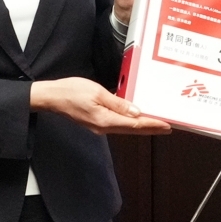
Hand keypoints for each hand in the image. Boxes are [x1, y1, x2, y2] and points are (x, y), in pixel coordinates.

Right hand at [30, 77, 171, 134]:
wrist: (52, 97)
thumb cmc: (71, 91)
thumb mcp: (97, 92)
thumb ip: (118, 103)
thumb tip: (136, 112)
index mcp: (105, 120)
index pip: (135, 125)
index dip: (152, 125)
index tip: (167, 125)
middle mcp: (104, 127)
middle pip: (133, 130)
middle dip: (151, 129)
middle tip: (168, 128)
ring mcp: (99, 127)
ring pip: (126, 129)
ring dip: (142, 127)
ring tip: (157, 124)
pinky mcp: (96, 122)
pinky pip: (118, 124)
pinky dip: (131, 123)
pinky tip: (137, 119)